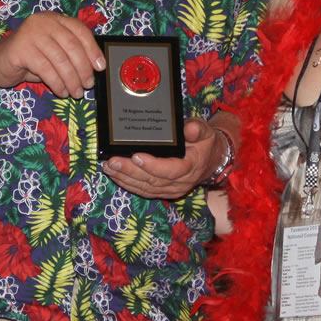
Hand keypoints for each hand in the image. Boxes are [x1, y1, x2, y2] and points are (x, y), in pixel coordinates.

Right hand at [0, 12, 103, 97]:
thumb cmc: (30, 59)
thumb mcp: (54, 53)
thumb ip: (71, 55)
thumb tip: (95, 68)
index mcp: (55, 19)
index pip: (80, 31)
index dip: (92, 49)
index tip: (100, 67)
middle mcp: (43, 21)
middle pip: (72, 45)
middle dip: (83, 69)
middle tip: (88, 85)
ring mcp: (30, 32)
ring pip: (60, 59)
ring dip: (71, 79)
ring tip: (75, 92)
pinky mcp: (20, 48)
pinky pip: (45, 68)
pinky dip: (57, 83)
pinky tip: (61, 91)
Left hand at [103, 118, 223, 199]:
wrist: (210, 160)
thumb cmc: (204, 143)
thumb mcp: (205, 131)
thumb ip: (197, 129)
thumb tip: (189, 129)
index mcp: (190, 167)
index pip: (170, 170)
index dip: (152, 165)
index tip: (136, 156)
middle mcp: (180, 182)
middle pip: (152, 180)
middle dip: (130, 171)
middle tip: (113, 161)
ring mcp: (171, 189)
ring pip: (145, 188)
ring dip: (125, 179)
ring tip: (109, 167)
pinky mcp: (163, 192)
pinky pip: (144, 191)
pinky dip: (128, 184)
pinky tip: (116, 176)